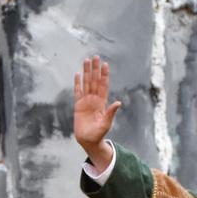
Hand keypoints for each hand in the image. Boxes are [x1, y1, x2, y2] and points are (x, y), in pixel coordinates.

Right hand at [74, 55, 119, 172]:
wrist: (88, 141)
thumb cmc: (98, 134)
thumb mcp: (106, 124)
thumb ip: (111, 113)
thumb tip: (118, 103)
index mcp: (102, 103)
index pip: (103, 85)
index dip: (104, 75)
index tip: (105, 64)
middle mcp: (95, 100)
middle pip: (95, 81)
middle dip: (95, 69)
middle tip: (96, 56)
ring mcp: (86, 102)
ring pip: (86, 83)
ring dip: (86, 72)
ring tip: (86, 61)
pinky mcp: (78, 106)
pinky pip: (77, 92)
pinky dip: (77, 83)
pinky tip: (78, 74)